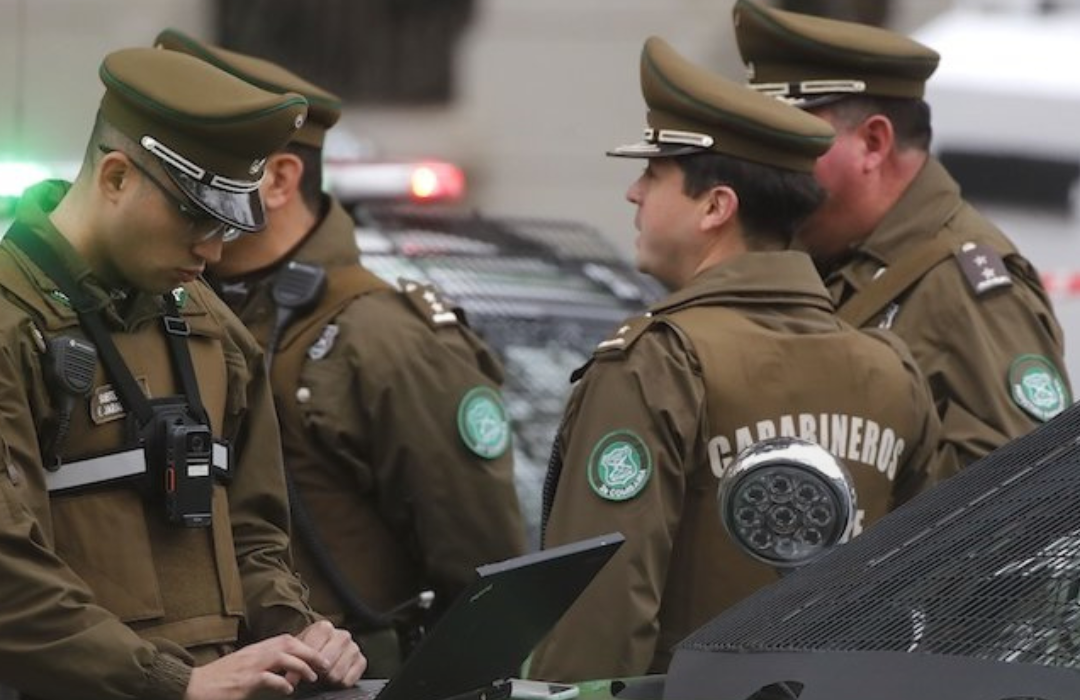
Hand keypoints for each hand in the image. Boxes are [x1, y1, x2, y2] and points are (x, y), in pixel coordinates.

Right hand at [183, 634, 322, 699]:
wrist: (192, 686)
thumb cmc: (219, 679)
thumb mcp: (243, 666)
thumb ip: (263, 664)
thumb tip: (285, 671)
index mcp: (256, 649)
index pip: (286, 639)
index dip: (305, 645)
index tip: (319, 655)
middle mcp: (254, 653)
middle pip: (289, 644)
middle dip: (311, 653)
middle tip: (325, 665)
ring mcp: (249, 666)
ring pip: (282, 657)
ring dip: (301, 667)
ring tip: (313, 677)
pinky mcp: (243, 682)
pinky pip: (267, 678)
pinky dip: (281, 683)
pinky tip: (289, 690)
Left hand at [296, 620, 366, 686]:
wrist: (319, 659)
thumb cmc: (308, 654)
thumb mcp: (298, 654)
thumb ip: (294, 663)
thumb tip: (291, 679)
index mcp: (324, 628)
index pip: (314, 651)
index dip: (304, 665)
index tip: (297, 675)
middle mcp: (342, 635)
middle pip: (327, 662)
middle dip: (318, 672)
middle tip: (314, 673)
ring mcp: (353, 647)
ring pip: (337, 672)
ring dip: (328, 678)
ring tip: (324, 674)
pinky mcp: (361, 661)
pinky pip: (348, 680)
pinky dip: (340, 683)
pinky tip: (336, 676)